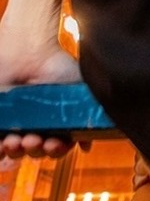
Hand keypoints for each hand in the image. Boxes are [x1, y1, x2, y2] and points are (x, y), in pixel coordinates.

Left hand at [0, 22, 85, 159]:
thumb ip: (89, 112)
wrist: (29, 49)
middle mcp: (35, 124)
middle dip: (35, 149)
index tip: (55, 144)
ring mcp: (13, 123)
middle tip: (34, 140)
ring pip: (12, 149)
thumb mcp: (80, 88)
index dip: (56, 150)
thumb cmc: (57, 65)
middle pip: (33, 151)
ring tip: (16, 140)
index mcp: (55, 121)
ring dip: (15, 150)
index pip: (56, 146)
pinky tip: (2, 143)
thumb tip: (89, 144)